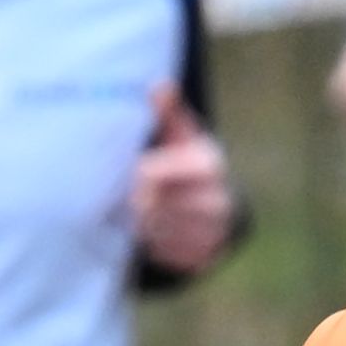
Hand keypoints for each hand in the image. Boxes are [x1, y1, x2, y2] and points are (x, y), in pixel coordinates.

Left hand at [130, 87, 240, 275]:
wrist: (221, 210)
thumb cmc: (188, 165)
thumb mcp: (181, 136)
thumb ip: (168, 112)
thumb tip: (158, 86)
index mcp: (208, 163)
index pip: (149, 174)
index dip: (133, 176)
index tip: (128, 174)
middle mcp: (217, 200)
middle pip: (148, 207)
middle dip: (132, 203)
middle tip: (123, 199)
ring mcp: (213, 233)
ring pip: (152, 233)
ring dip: (139, 226)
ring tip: (137, 215)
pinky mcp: (204, 259)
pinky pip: (162, 255)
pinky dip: (152, 246)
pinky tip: (151, 235)